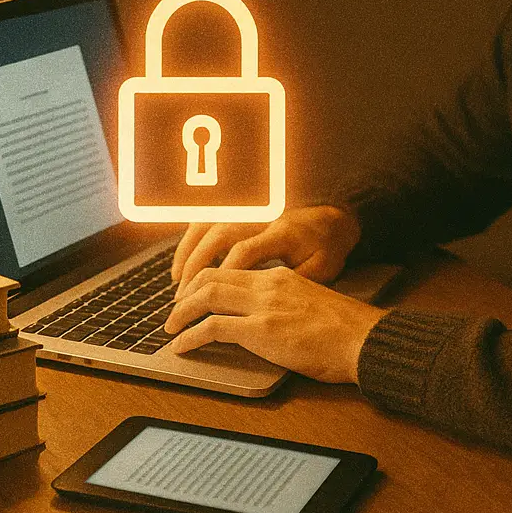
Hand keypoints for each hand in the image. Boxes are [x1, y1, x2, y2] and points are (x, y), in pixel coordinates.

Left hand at [164, 265, 385, 383]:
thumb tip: (266, 321)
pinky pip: (213, 328)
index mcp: (280, 277)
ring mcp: (263, 306)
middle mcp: (268, 284)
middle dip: (185, 295)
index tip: (191, 297)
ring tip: (170, 328)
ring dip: (181, 313)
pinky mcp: (261, 331)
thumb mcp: (311, 304)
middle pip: (211, 278)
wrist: (364, 340)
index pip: (230, 269)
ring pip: (206, 297)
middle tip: (173, 312)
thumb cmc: (346, 331)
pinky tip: (182, 346)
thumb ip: (285, 305)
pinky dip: (191, 336)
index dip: (203, 282)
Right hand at [171, 206, 361, 298]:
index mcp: (283, 231)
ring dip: (189, 253)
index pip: (245, 249)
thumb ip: (296, 281)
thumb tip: (268, 300)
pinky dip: (192, 241)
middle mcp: (262, 217)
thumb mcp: (323, 269)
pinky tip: (183, 263)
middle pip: (220, 234)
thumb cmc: (328, 247)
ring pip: (209, 225)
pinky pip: (209, 221)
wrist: (334, 218)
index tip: (208, 300)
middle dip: (198, 266)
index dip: (224, 274)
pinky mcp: (242, 213)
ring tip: (177, 283)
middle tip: (183, 298)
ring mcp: (250, 212)